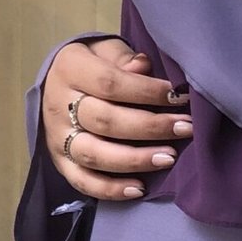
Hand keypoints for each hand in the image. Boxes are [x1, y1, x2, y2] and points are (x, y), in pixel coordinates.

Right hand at [43, 37, 196, 203]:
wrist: (57, 84)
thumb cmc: (93, 66)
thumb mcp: (106, 51)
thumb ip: (124, 59)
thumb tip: (144, 68)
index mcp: (70, 70)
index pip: (110, 83)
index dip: (147, 92)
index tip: (178, 96)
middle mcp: (59, 105)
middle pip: (105, 121)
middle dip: (150, 127)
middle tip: (184, 128)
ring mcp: (58, 138)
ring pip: (95, 155)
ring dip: (135, 160)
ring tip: (169, 158)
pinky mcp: (60, 163)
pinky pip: (84, 182)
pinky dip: (111, 190)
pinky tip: (139, 189)